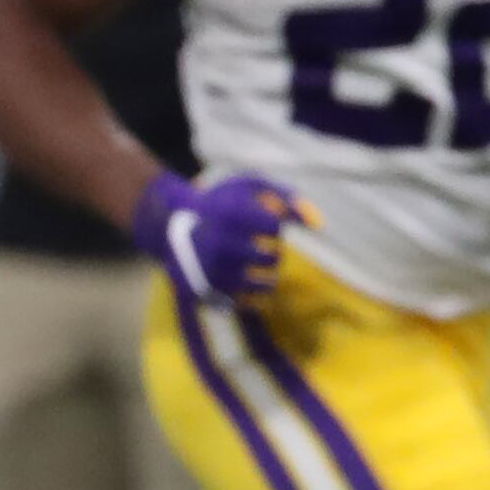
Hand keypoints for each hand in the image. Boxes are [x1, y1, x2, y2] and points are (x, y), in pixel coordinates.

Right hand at [134, 171, 315, 309]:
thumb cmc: (222, 203)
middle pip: (271, 257)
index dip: (274, 226)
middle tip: (259, 247)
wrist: (171, 223)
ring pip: (262, 284)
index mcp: (229, 215)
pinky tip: (246, 281)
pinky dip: (251, 294)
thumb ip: (289, 199)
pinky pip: (244, 302)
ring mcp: (208, 270)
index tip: (262, 224)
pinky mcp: (203, 290)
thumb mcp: (251, 188)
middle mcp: (217, 244)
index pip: (275, 227)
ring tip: (257, 266)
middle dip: (272, 252)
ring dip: (267, 276)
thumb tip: (319, 225)